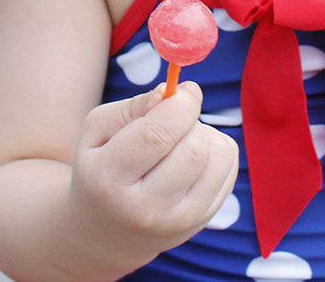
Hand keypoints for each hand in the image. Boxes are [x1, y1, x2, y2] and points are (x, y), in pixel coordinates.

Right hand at [68, 82, 239, 262]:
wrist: (107, 233)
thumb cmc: (101, 168)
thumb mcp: (97, 131)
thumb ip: (132, 106)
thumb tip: (171, 91)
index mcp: (110, 180)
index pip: (158, 135)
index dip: (180, 104)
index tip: (183, 90)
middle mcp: (146, 210)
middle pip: (195, 149)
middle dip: (190, 120)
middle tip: (173, 120)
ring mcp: (178, 222)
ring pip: (219, 157)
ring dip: (206, 134)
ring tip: (181, 140)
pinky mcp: (202, 221)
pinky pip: (228, 168)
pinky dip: (216, 150)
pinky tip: (191, 158)